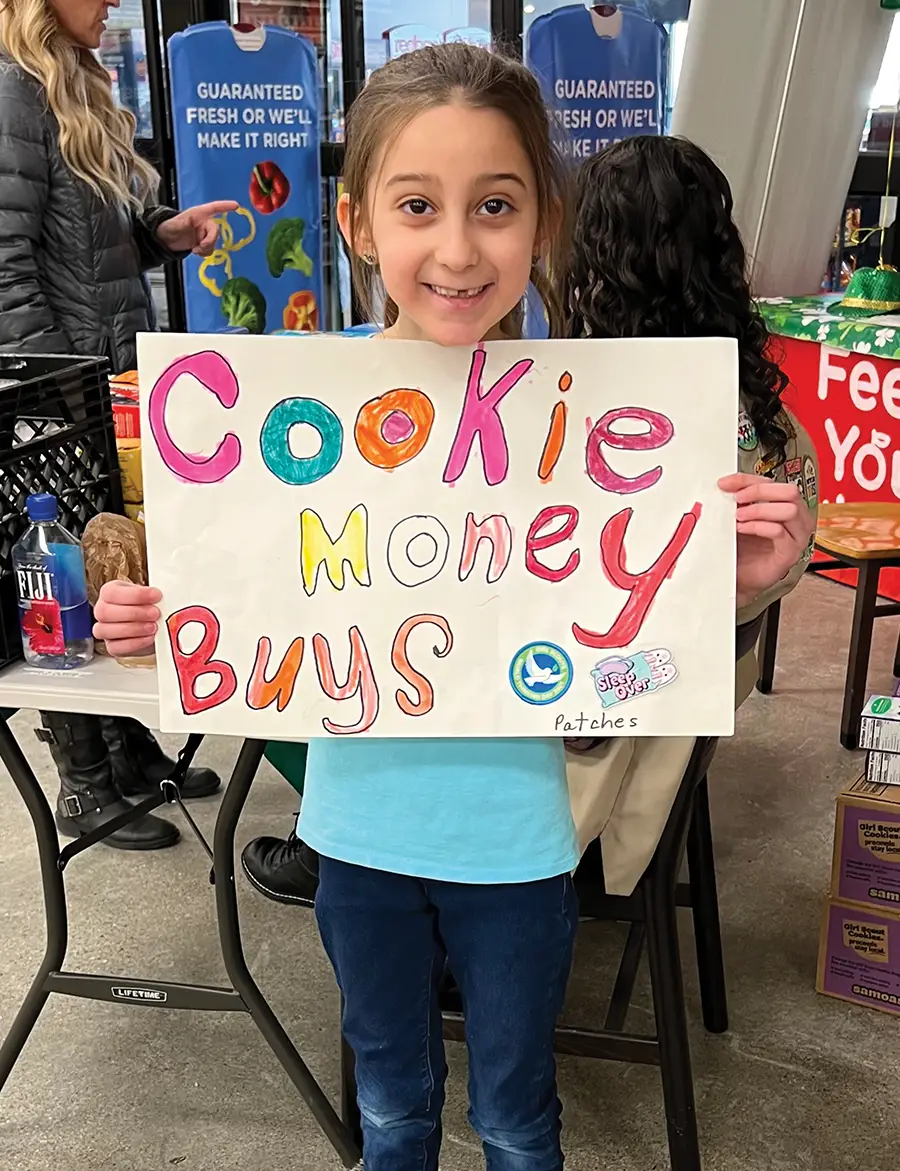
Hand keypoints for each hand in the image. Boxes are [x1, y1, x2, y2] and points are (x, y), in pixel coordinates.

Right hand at [93, 581, 160, 656]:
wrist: (154, 624)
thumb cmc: (149, 605)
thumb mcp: (151, 595)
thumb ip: (153, 594)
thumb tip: (167, 595)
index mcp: (109, 592)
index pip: (112, 592)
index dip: (135, 595)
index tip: (156, 595)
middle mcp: (102, 610)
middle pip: (105, 612)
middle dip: (134, 613)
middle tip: (155, 613)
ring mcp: (104, 630)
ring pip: (106, 630)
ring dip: (134, 629)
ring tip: (153, 626)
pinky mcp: (112, 646)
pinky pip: (116, 647)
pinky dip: (135, 643)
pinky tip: (149, 638)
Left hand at [155, 201, 237, 255]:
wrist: (166, 239)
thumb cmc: (170, 227)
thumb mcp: (174, 224)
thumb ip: (184, 225)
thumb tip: (192, 226)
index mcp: (199, 214)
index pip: (214, 208)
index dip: (225, 206)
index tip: (236, 205)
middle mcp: (204, 223)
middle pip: (215, 231)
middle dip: (210, 241)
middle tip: (200, 247)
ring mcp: (205, 234)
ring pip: (214, 242)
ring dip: (206, 249)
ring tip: (195, 250)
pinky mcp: (203, 243)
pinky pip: (210, 249)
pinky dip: (205, 253)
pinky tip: (196, 251)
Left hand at [718, 472, 814, 609]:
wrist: (739, 576)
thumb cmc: (743, 547)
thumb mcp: (739, 516)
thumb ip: (738, 500)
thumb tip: (726, 484)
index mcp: (786, 505)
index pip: (773, 481)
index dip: (748, 480)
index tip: (725, 483)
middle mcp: (797, 518)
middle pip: (790, 491)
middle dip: (759, 491)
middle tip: (737, 499)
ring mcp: (797, 536)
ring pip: (789, 510)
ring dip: (760, 509)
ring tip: (738, 517)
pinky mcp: (790, 553)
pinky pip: (779, 532)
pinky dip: (758, 526)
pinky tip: (742, 529)